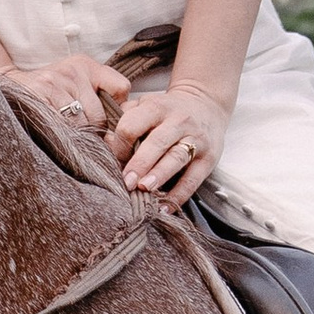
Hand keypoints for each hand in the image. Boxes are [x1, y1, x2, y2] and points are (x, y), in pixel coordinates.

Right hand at [13, 52, 132, 134]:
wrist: (10, 87)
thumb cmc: (50, 91)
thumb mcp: (76, 83)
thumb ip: (99, 96)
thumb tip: (120, 131)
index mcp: (86, 65)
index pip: (120, 88)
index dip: (117, 111)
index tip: (109, 123)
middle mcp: (72, 72)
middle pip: (100, 116)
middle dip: (94, 133)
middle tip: (86, 140)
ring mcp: (55, 84)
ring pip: (80, 126)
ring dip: (77, 139)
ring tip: (68, 138)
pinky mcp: (39, 97)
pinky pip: (61, 129)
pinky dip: (61, 138)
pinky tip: (56, 136)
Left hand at [115, 79, 227, 202]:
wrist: (206, 105)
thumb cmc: (167, 112)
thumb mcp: (146, 107)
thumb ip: (125, 121)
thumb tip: (105, 144)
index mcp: (157, 107)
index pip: (132, 125)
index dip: (120, 145)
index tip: (114, 161)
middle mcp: (178, 121)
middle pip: (156, 142)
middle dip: (139, 164)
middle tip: (127, 182)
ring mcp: (196, 139)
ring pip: (176, 158)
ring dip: (159, 175)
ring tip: (145, 189)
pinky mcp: (208, 159)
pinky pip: (193, 180)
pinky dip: (178, 195)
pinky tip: (164, 208)